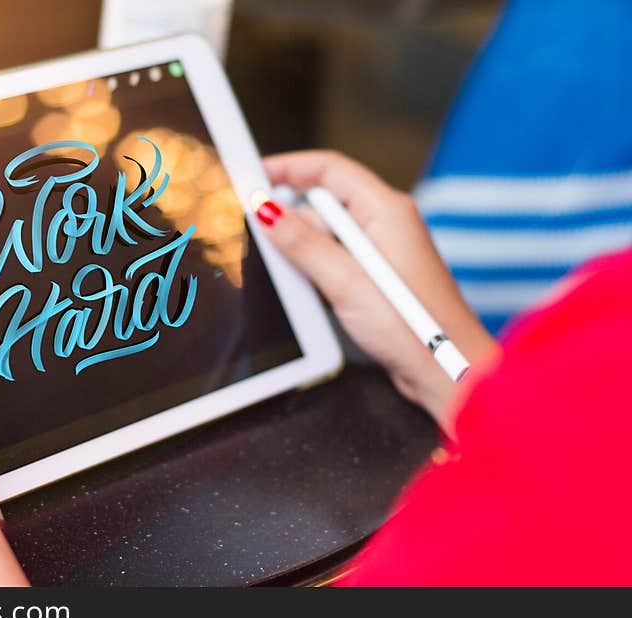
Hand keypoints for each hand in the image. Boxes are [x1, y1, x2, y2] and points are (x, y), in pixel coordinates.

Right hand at [259, 151, 495, 424]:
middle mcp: (385, 223)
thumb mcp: (344, 281)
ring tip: (278, 269)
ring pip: (326, 236)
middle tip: (253, 232)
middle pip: (323, 204)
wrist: (445, 371)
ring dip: (301, 249)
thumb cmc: (411, 327)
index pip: (330, 169)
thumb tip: (265, 210)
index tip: (253, 176)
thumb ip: (302, 243)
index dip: (288, 167)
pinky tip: (303, 289)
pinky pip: (335, 260)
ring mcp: (381, 251)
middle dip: (289, 217)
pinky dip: (315, 269)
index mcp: (386, 209)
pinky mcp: (376, 278)